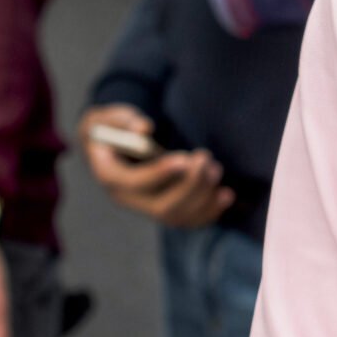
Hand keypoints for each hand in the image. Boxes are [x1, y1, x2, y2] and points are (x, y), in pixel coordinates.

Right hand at [78, 104, 231, 228]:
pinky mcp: (165, 209)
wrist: (114, 144)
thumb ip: (125, 120)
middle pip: (161, 207)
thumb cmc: (114, 127)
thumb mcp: (111, 117)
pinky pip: (188, 219)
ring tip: (215, 169)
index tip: (184, 159)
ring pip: (178, 216)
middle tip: (205, 158)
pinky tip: (226, 195)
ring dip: (203, 197)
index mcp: (110, 175)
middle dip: (189, 186)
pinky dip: (209, 211)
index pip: (133, 184)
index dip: (159, 174)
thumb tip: (144, 128)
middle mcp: (127, 198)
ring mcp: (147, 207)